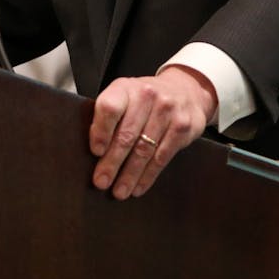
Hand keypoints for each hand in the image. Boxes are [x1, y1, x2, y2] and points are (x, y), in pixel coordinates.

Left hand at [89, 64, 216, 199]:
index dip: (101, 131)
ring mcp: (167, 111)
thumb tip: (94, 151)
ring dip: (130, 175)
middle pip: (126, 135)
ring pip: (144, 150)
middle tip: (101, 181)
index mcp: (125, 88)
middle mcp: (147, 96)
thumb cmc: (144, 99)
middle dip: (112, 163)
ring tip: (119, 191)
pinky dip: (148, 176)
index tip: (96, 152)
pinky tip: (138, 187)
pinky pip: (162, 157)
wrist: (185, 89)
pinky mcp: (183, 128)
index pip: (110, 108)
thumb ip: (108, 116)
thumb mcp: (124, 96)